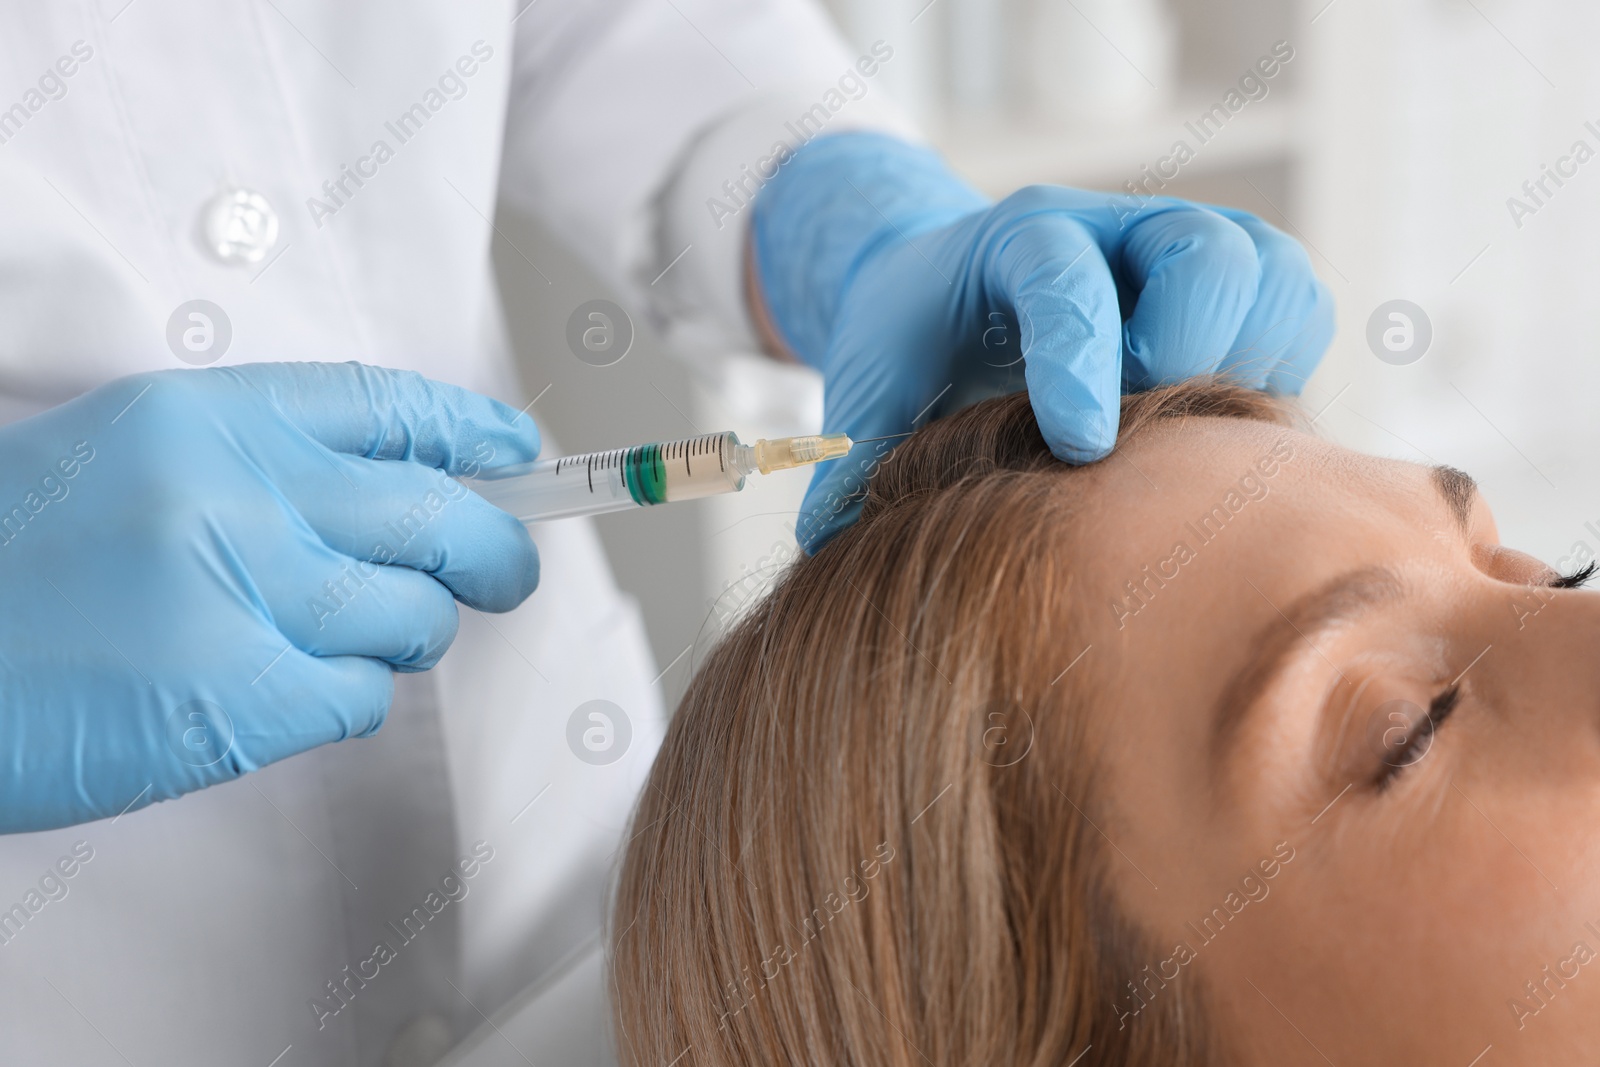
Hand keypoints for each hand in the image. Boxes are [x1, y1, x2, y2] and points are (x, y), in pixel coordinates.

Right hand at [0, 362, 540, 831]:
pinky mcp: (237, 700)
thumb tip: (398, 495)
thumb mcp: (124, 461)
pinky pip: (361, 698)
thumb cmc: (7, 567)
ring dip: (400, 637)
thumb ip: (256, 467)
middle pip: (438, 516)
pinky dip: (342, 701)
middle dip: (494, 552)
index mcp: (201, 417)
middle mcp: (234, 492)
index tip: (524, 454)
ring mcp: (240, 596)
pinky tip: (274, 695)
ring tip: (331, 643)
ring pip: (412, 614)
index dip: (473, 431)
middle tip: (502, 576)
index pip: (386, 406)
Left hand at [751, 132, 1334, 551]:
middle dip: (1182, 350)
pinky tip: (1227, 422)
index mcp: (1013, 240)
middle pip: (1199, 248)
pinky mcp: (1234, 279)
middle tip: (1136, 429)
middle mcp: (1111, 227)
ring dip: (1244, 358)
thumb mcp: (874, 390)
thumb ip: (855, 461)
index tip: (1076, 447)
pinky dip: (1282, 360)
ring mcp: (1181, 245)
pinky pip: (1298, 301)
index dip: (1078, 357)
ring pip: (1267, 267)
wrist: (961, 286)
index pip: (1061, 270)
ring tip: (1187, 429)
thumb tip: (831, 547)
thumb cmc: (918, 342)